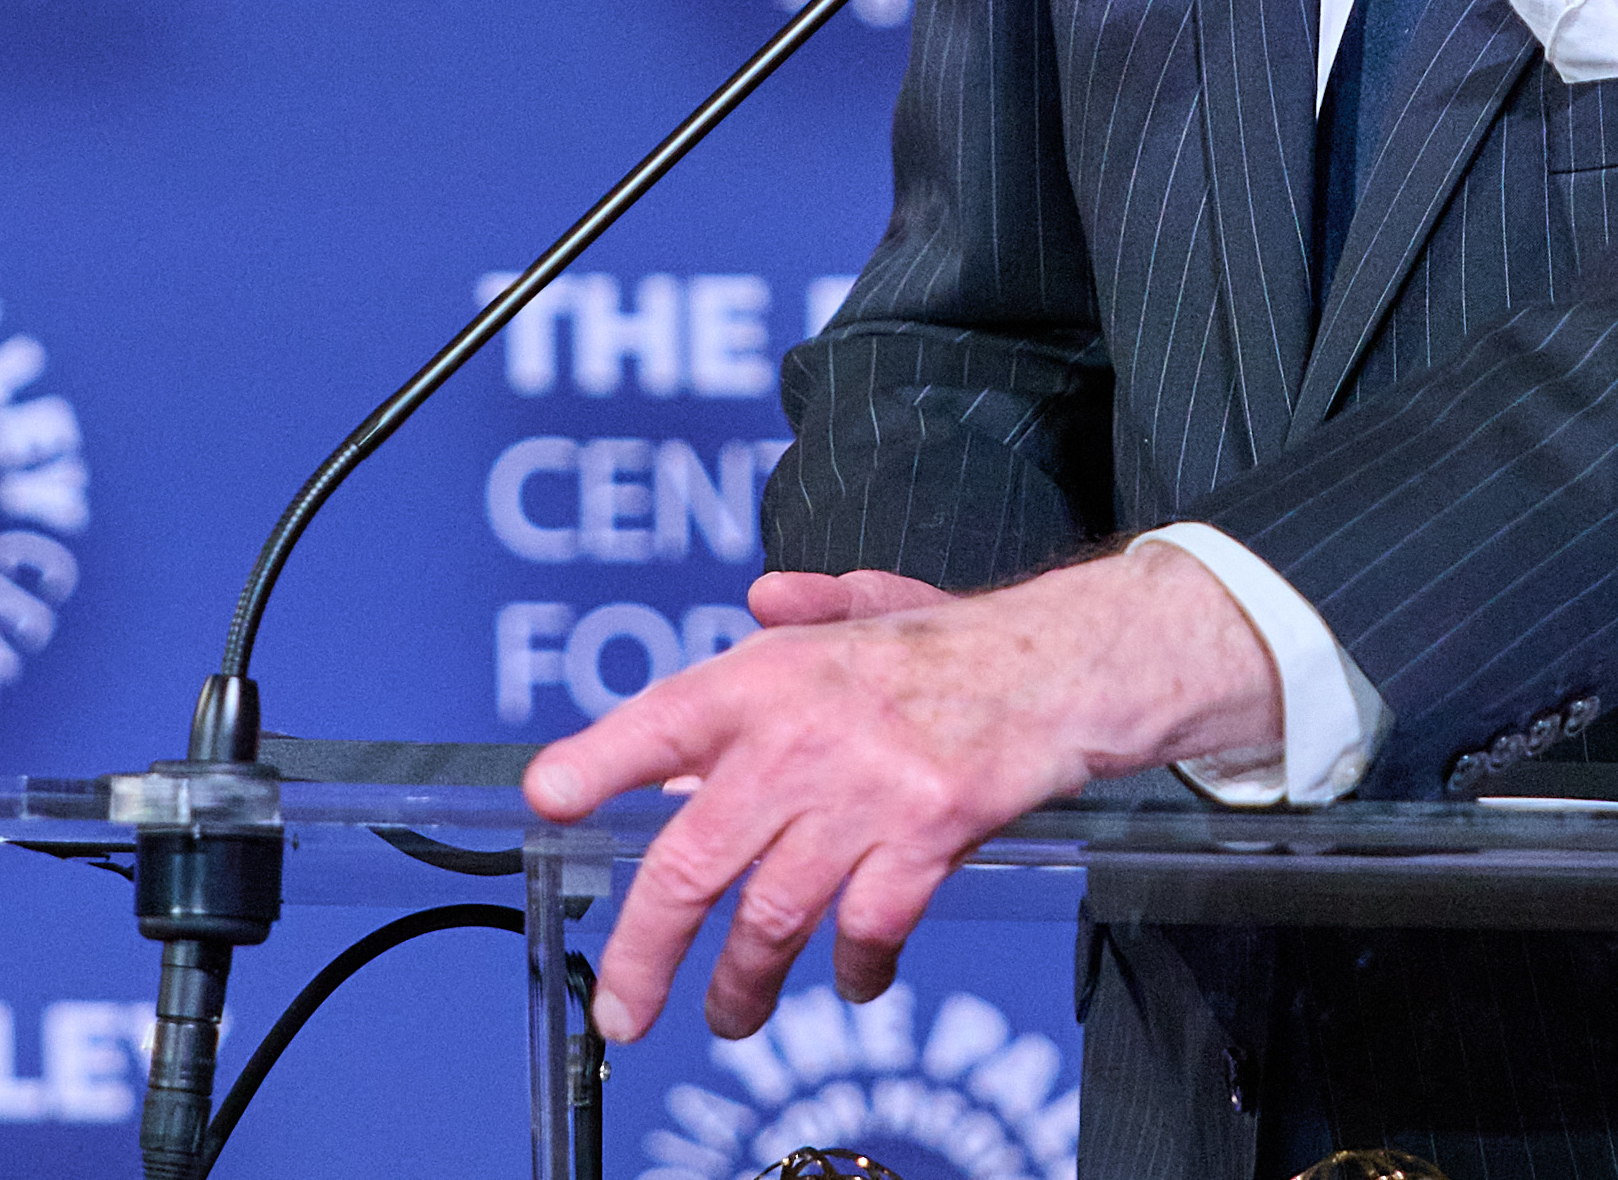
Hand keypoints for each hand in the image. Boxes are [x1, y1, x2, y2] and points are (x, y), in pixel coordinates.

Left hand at [524, 543, 1280, 1041]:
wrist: (1068, 667)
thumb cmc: (961, 645)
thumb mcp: (871, 604)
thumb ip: (805, 610)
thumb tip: (759, 600)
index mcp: (770, 676)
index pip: (662, 721)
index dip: (599, 761)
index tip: (548, 801)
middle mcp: (801, 737)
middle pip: (696, 862)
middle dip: (646, 952)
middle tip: (621, 1010)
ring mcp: (864, 793)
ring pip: (773, 918)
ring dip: (744, 984)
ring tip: (728, 1017)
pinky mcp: (925, 837)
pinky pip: (867, 929)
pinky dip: (854, 969)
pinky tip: (850, 982)